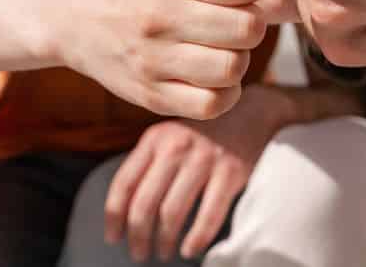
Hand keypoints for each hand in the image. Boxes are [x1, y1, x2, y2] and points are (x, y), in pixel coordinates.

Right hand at [62, 0, 267, 119]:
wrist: (68, 17)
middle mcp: (161, 17)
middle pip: (247, 29)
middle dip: (249, 22)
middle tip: (233, 14)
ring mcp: (155, 60)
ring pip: (232, 69)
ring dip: (236, 58)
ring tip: (221, 43)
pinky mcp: (151, 95)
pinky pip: (212, 104)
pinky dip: (221, 92)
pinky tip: (210, 71)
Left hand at [103, 86, 291, 261]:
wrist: (252, 113)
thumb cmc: (204, 135)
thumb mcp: (170, 137)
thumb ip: (148, 163)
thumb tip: (123, 211)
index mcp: (155, 139)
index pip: (123, 184)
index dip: (113, 217)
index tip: (113, 238)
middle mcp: (176, 146)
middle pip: (144, 203)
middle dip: (138, 236)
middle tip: (139, 254)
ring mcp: (205, 158)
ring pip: (172, 212)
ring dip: (164, 241)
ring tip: (164, 253)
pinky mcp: (231, 171)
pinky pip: (208, 214)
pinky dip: (197, 238)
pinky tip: (190, 250)